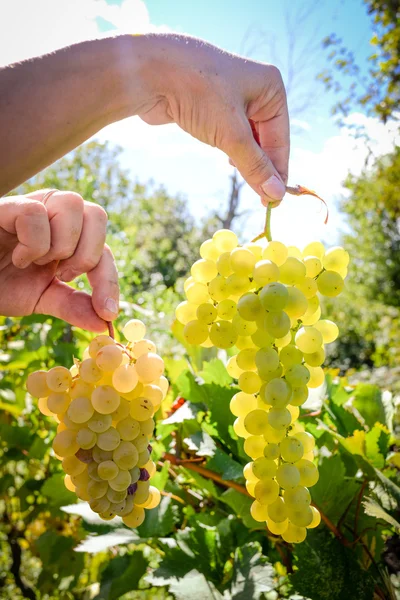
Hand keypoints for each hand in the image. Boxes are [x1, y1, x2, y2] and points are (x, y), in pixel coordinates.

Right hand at [0, 190, 118, 330]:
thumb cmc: (2, 283)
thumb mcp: (42, 299)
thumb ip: (73, 306)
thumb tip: (106, 324)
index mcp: (70, 237)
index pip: (104, 250)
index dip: (109, 281)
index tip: (108, 311)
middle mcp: (56, 216)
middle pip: (97, 215)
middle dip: (86, 255)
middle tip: (61, 275)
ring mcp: (34, 206)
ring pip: (72, 204)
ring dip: (59, 244)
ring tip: (37, 262)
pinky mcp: (9, 206)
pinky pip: (36, 213)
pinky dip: (32, 243)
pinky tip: (19, 256)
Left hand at [139, 34, 288, 205]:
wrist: (149, 73)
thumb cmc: (198, 94)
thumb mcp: (232, 135)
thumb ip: (254, 166)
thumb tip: (276, 195)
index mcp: (271, 87)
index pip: (280, 139)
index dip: (278, 172)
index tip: (275, 201)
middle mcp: (255, 89)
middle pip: (265, 139)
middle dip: (261, 166)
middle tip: (259, 198)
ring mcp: (231, 97)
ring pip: (246, 138)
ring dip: (245, 159)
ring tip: (243, 178)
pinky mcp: (210, 106)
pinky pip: (228, 134)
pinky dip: (230, 150)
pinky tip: (228, 162)